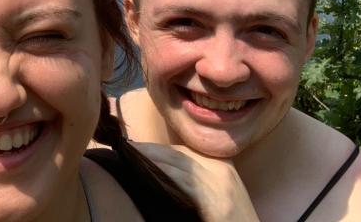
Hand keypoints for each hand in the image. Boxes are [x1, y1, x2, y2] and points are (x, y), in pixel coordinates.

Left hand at [132, 142, 259, 221]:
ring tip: (132, 154)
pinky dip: (164, 172)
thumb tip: (166, 171)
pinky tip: (148, 168)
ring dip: (153, 156)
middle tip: (129, 147)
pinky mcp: (216, 200)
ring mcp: (220, 182)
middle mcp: (223, 169)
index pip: (186, 149)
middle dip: (153, 149)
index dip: (161, 148)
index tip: (139, 147)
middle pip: (180, 152)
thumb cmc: (231, 221)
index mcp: (223, 165)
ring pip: (180, 161)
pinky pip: (185, 181)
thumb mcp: (217, 195)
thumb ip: (198, 180)